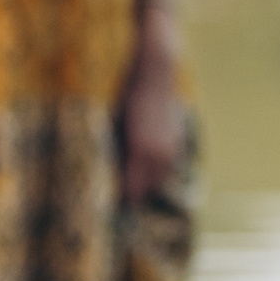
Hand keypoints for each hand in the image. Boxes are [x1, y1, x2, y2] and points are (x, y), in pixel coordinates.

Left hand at [121, 26, 187, 204]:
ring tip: (132, 192)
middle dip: (132, 197)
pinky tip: (147, 171)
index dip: (119, 202)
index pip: (131, 190)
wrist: (155, 69)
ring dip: (146, 186)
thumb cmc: (126, 93)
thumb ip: (111, 150)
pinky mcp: (177, 139)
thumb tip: (102, 171)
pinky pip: (167, 165)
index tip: (105, 211)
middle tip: (116, 204)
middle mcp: (159, 154)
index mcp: (141, 153)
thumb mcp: (113, 123)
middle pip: (146, 189)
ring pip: (159, 179)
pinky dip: (156, 172)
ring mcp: (171, 147)